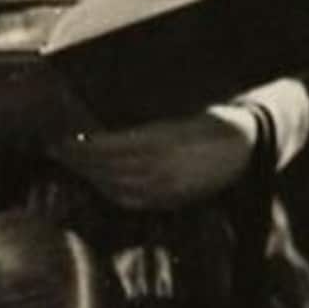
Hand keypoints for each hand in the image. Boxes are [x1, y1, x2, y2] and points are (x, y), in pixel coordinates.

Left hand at [45, 106, 259, 210]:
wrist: (254, 143)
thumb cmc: (217, 114)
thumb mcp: (182, 107)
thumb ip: (145, 119)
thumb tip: (103, 119)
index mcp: (165, 141)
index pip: (110, 148)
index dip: (82, 145)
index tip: (60, 134)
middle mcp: (163, 169)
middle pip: (107, 170)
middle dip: (78, 160)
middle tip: (54, 147)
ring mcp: (167, 189)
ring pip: (115, 187)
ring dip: (89, 175)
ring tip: (70, 161)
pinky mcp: (172, 199)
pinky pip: (131, 199)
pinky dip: (108, 189)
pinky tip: (97, 179)